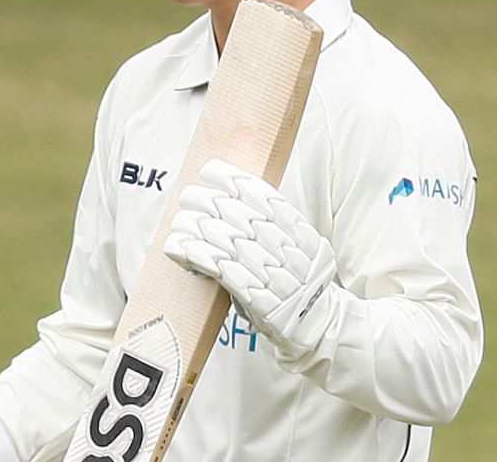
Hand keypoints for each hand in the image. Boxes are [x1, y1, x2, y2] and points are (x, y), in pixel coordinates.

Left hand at [163, 159, 336, 358]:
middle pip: (243, 216)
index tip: (210, 171)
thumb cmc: (297, 283)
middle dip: (209, 201)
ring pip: (230, 243)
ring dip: (198, 229)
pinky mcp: (262, 302)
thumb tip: (230, 196)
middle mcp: (293, 253)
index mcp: (303, 235)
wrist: (316, 326)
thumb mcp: (298, 247)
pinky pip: (225, 274)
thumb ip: (274, 226)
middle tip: (187, 196)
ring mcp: (279, 278)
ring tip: (179, 221)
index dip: (235, 180)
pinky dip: (201, 257)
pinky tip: (184, 248)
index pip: (267, 198)